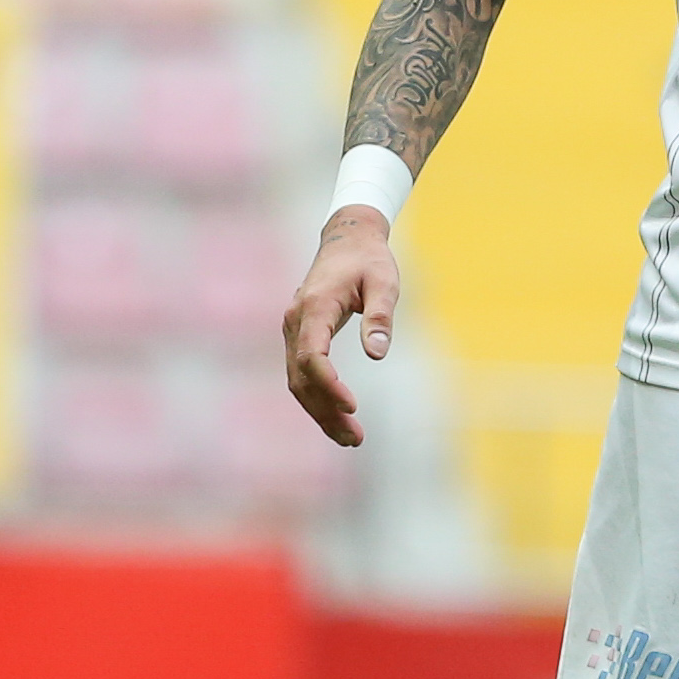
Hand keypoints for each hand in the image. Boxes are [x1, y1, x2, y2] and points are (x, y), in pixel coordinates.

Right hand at [283, 207, 399, 446]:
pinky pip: (301, 374)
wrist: (347, 239)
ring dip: (320, 412)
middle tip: (355, 438)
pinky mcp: (299, 336)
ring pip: (298, 381)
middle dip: (325, 411)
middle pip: (301, 377)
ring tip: (351, 438)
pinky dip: (317, 398)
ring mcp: (293, 329)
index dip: (329, 385)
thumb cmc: (369, 260)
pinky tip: (338, 418)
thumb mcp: (385, 282)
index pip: (312, 355)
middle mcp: (295, 320)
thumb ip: (381, 315)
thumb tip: (377, 353)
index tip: (352, 406)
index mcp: (315, 306)